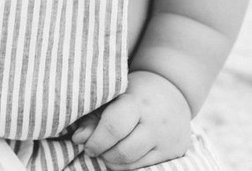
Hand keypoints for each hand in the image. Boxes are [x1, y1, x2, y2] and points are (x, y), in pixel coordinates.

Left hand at [71, 71, 191, 169]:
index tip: (86, 143)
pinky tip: (121, 154)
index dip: (96, 140)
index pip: (114, 126)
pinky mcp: (173, 153)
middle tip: (94, 148)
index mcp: (138, 102)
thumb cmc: (137, 91)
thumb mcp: (115, 95)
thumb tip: (78, 138)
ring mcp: (166, 140)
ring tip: (106, 150)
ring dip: (113, 161)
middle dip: (103, 153)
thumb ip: (95, 115)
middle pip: (123, 151)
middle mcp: (155, 123)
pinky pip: (144, 168)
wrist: (173, 89)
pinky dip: (127, 164)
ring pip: (132, 163)